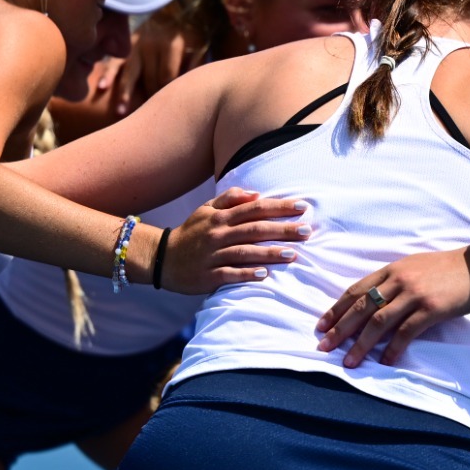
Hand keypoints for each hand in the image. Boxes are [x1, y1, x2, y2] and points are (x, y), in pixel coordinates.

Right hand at [158, 187, 312, 293]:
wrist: (162, 258)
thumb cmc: (191, 232)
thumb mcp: (206, 209)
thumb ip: (230, 198)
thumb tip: (257, 194)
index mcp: (221, 216)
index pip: (255, 208)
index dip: (280, 207)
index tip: (303, 207)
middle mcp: (218, 234)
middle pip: (255, 229)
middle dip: (282, 230)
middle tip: (307, 232)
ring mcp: (213, 255)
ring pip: (245, 252)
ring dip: (270, 253)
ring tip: (293, 254)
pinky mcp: (208, 275)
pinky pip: (230, 274)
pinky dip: (247, 274)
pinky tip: (265, 274)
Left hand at [316, 247, 469, 366]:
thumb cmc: (449, 269)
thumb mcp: (415, 267)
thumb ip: (394, 282)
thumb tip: (375, 303)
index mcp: (392, 270)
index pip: (356, 290)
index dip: (336, 309)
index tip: (322, 325)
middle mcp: (398, 280)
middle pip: (361, 307)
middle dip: (340, 329)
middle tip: (324, 347)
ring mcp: (414, 294)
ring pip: (378, 322)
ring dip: (361, 344)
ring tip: (349, 362)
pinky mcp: (431, 308)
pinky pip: (406, 332)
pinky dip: (393, 349)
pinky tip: (386, 362)